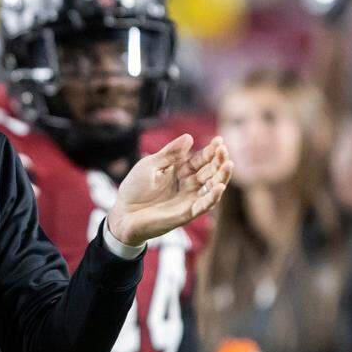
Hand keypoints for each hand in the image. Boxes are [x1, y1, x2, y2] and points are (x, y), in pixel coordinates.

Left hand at [107, 134, 232, 245]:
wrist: (122, 213)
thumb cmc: (135, 189)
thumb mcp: (150, 165)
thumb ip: (169, 154)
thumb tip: (189, 137)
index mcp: (180, 172)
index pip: (200, 160)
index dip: (210, 151)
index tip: (219, 140)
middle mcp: (188, 186)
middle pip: (209, 172)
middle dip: (218, 161)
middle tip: (224, 150)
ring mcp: (188, 200)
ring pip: (211, 188)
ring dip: (221, 177)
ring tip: (228, 164)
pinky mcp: (185, 214)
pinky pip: (202, 206)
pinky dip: (212, 197)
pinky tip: (220, 187)